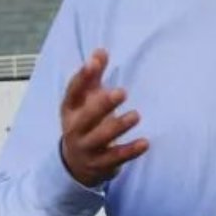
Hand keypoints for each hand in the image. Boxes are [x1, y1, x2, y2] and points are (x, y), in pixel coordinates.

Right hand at [59, 48, 147, 187]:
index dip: (82, 77)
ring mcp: (87, 148)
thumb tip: (101, 50)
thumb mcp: (85, 100)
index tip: (94, 62)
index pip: (73, 91)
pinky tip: (145, 142)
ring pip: (101, 138)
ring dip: (118, 127)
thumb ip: (93, 76)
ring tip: (136, 115)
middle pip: (86, 118)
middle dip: (102, 105)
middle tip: (121, 92)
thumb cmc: (84, 123)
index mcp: (70, 110)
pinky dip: (130, 151)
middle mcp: (75, 130)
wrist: (76, 164)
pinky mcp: (101, 164)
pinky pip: (116, 158)